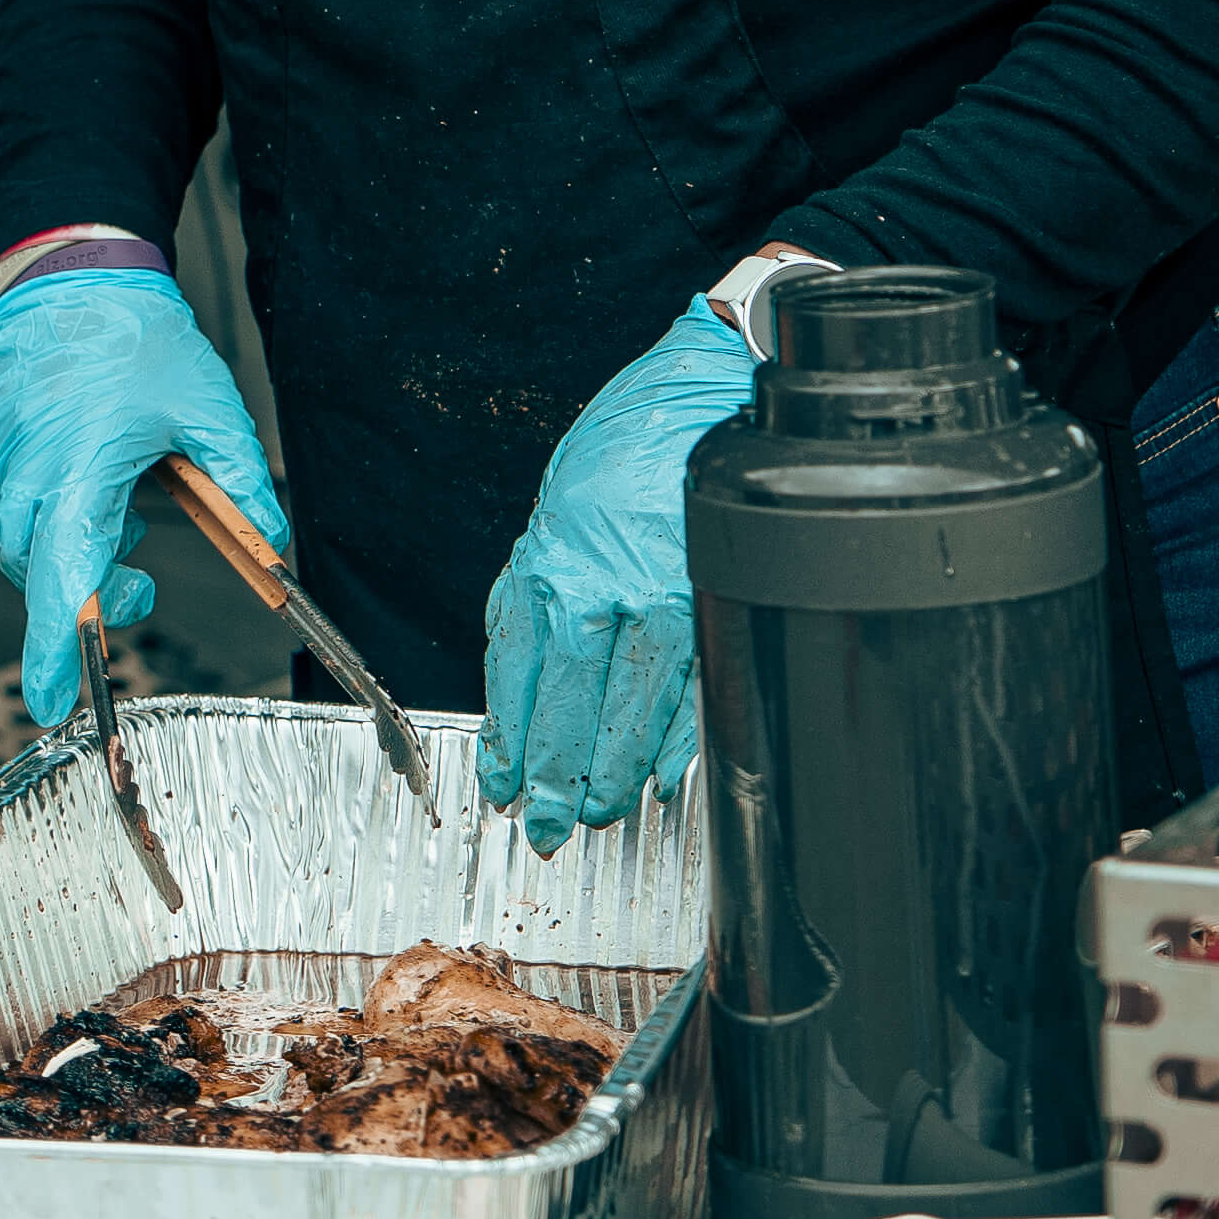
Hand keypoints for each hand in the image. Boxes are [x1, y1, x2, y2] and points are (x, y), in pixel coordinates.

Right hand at [0, 263, 285, 728]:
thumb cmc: (137, 330)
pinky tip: (70, 455)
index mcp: (81, 463)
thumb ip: (238, 484)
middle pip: (40, 567)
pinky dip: (33, 493)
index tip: (53, 700)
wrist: (71, 263)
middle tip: (141, 572)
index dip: (57, 646)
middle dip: (88, 585)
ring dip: (62, 532)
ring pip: (17, 531)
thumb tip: (268, 545)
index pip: (63, 576)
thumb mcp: (209, 405)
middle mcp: (21, 460)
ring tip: (110, 487)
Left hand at [480, 301, 753, 847]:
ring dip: (616, 775)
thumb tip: (528, 692)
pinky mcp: (715, 600)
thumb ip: (539, 597)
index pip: (520, 680)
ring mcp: (662, 597)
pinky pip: (693, 690)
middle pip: (572, 710)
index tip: (504, 786)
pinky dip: (678, 740)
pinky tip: (665, 774)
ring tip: (602, 812)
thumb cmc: (627, 446)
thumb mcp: (554, 515)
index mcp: (549, 565)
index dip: (511, 745)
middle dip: (557, 782)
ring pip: (632, 713)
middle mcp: (599, 585)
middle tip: (548, 827)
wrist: (703, 391)